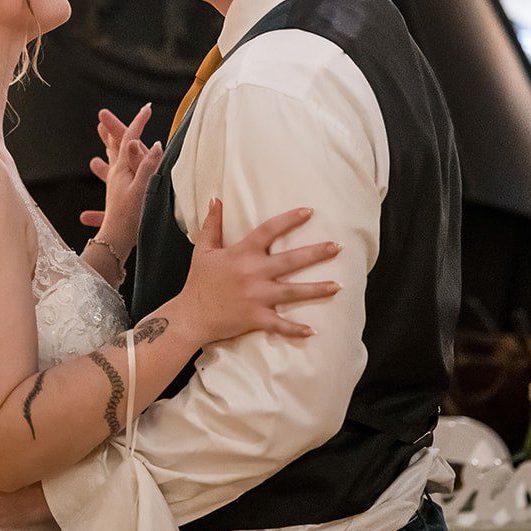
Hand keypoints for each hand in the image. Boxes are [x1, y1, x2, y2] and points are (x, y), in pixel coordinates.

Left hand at [78, 104, 162, 248]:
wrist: (116, 242)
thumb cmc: (130, 216)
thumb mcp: (142, 187)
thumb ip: (147, 165)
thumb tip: (155, 143)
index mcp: (122, 169)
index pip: (129, 139)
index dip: (138, 122)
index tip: (147, 108)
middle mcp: (116, 175)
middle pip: (115, 147)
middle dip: (114, 130)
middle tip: (105, 116)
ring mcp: (116, 186)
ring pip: (112, 161)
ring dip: (109, 148)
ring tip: (101, 136)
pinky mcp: (118, 197)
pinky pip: (112, 178)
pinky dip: (108, 169)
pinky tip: (99, 165)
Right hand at [174, 199, 341, 344]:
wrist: (190, 315)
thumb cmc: (198, 281)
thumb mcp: (203, 249)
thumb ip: (212, 224)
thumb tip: (216, 199)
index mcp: (242, 253)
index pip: (270, 230)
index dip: (290, 219)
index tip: (310, 211)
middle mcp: (253, 273)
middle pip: (291, 260)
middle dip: (316, 253)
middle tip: (338, 247)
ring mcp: (257, 297)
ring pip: (293, 292)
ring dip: (317, 289)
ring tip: (339, 285)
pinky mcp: (256, 318)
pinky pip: (280, 325)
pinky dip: (296, 329)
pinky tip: (313, 331)